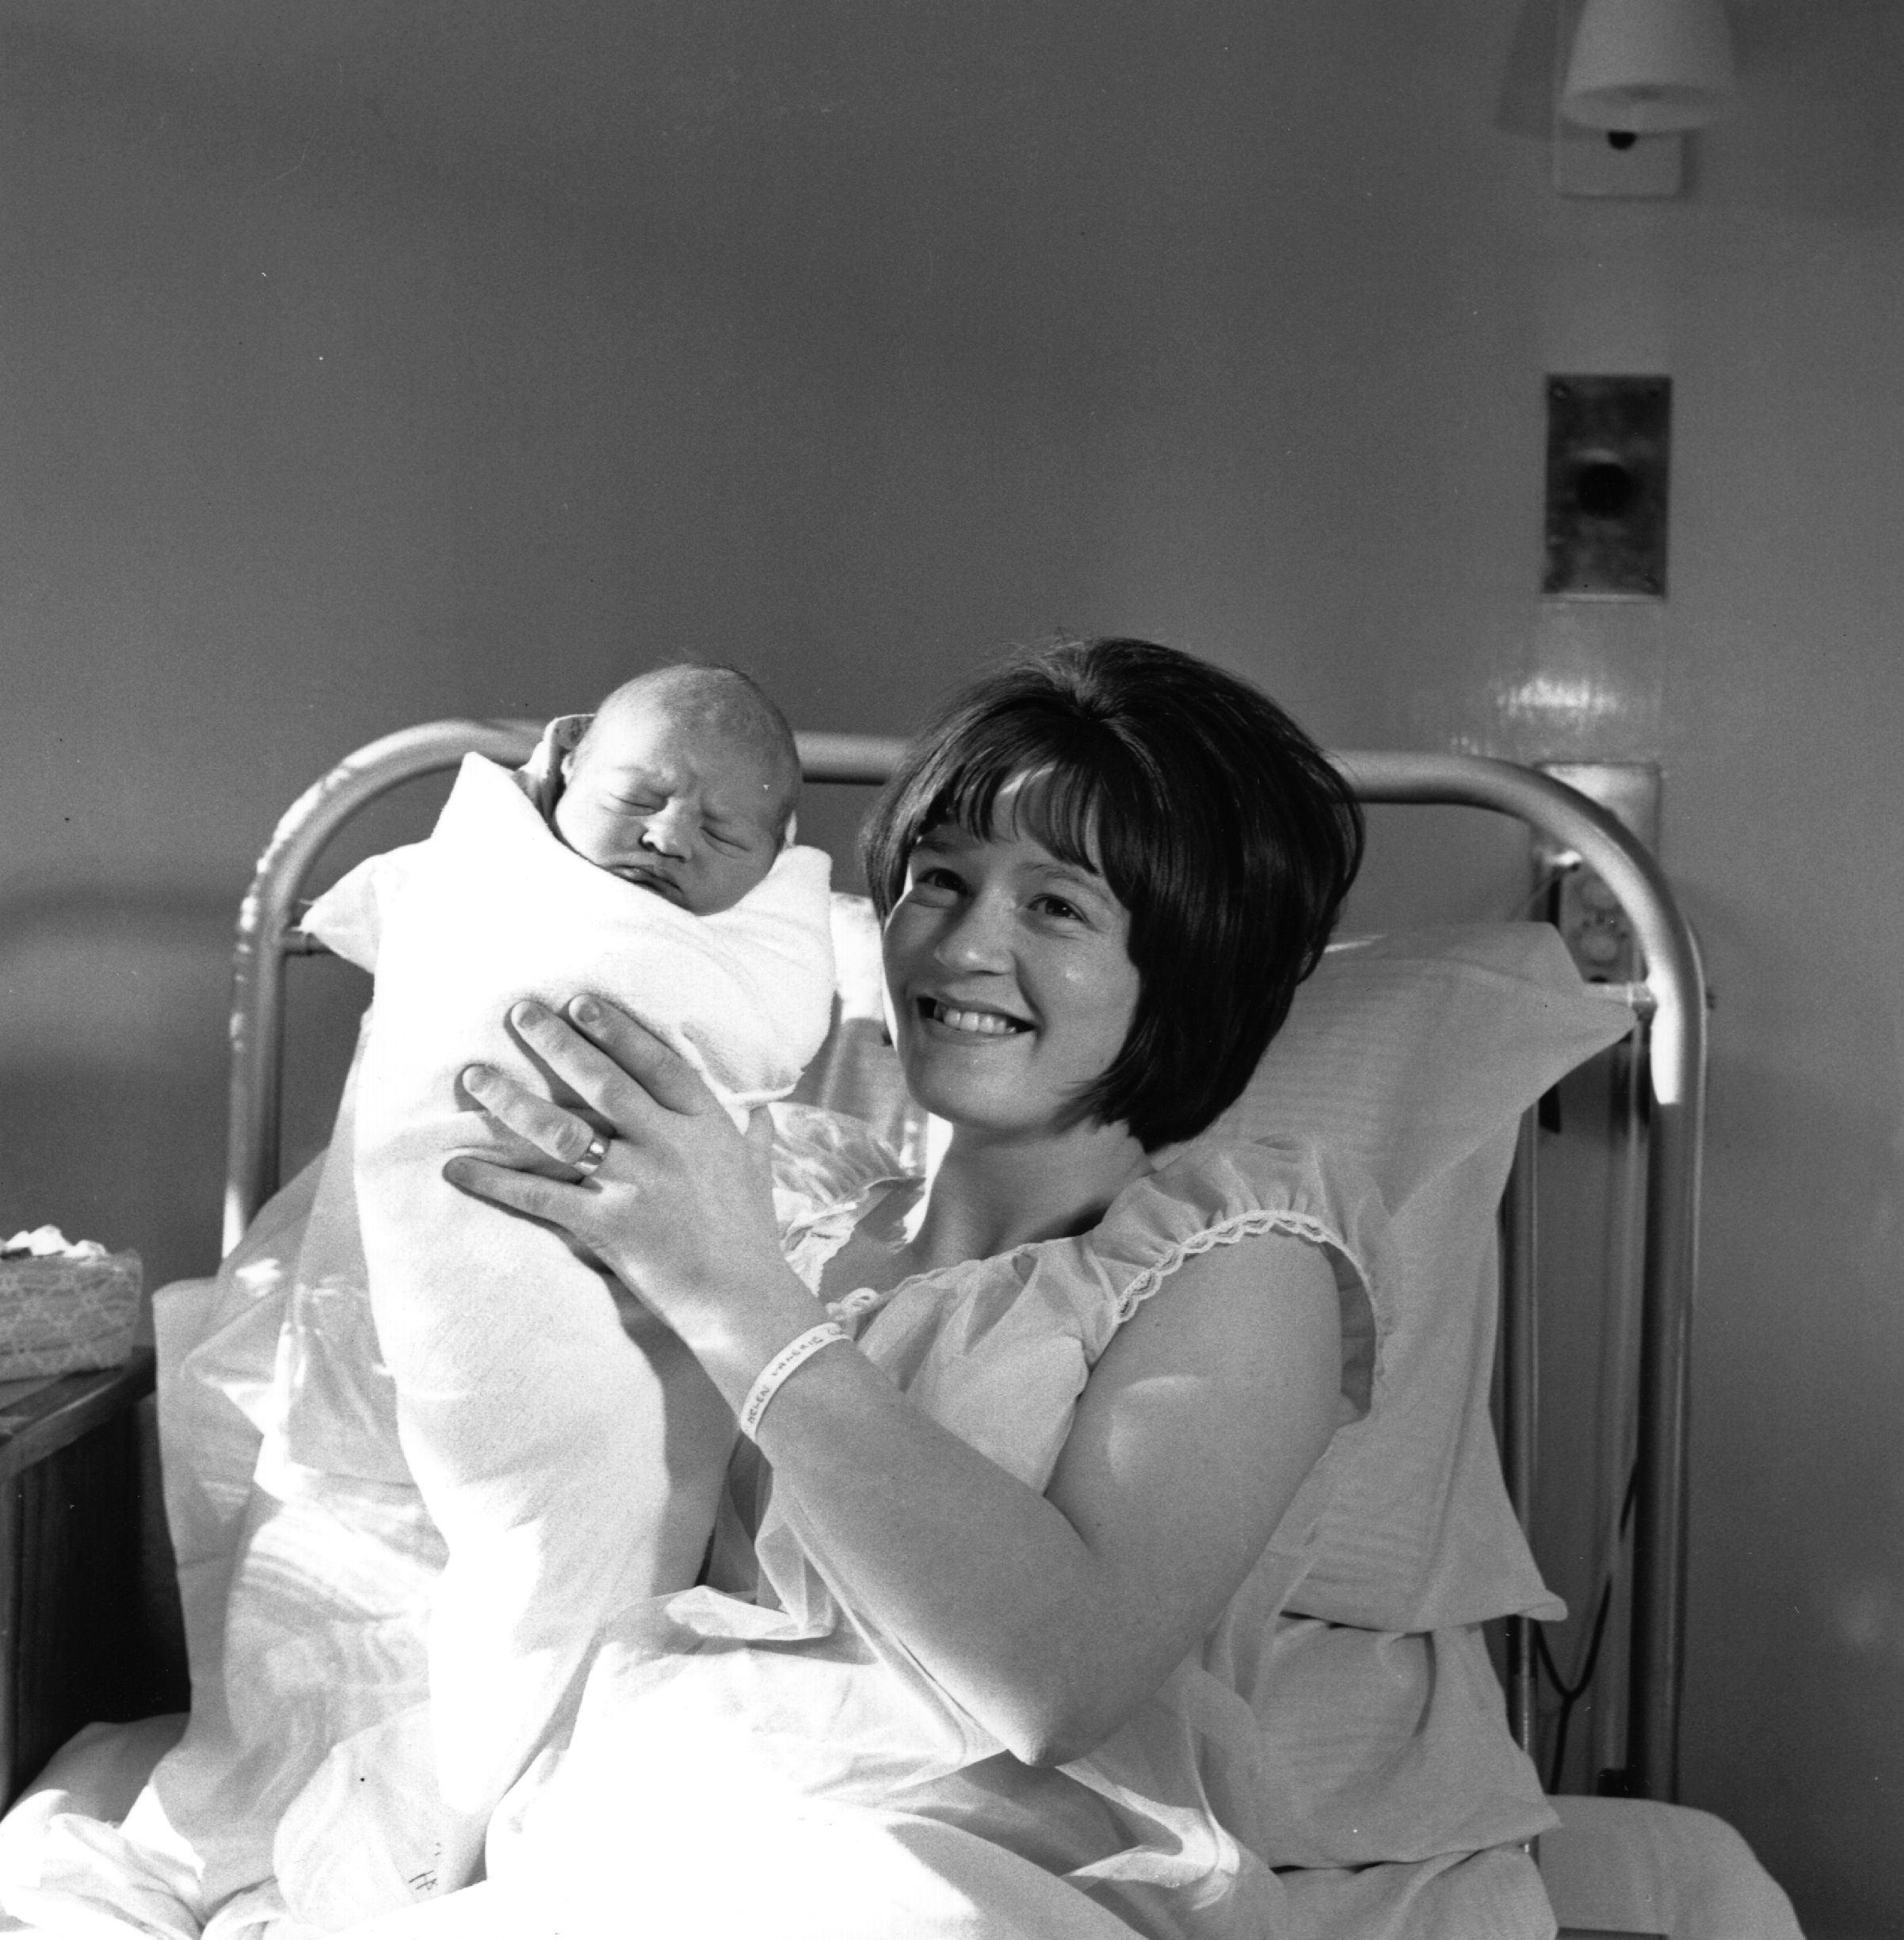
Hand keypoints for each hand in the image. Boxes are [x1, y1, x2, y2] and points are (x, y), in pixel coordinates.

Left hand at [444, 996, 809, 1364]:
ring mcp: (638, 1182)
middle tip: (520, 1011)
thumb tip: (765, 1110)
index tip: (582, 1002)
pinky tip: (457, 1166)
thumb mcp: (758, 1175)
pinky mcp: (609, 1225)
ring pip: (561, 1132)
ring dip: (512, 1102)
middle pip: (603, 1082)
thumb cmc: (751, 1237)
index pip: (656, 1063)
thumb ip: (755, 1137)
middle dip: (557, 1043)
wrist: (743, 1299)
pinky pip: (539, 1197)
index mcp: (705, 1125)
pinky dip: (495, 1180)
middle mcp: (669, 1144)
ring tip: (475, 1077)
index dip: (617, 1030)